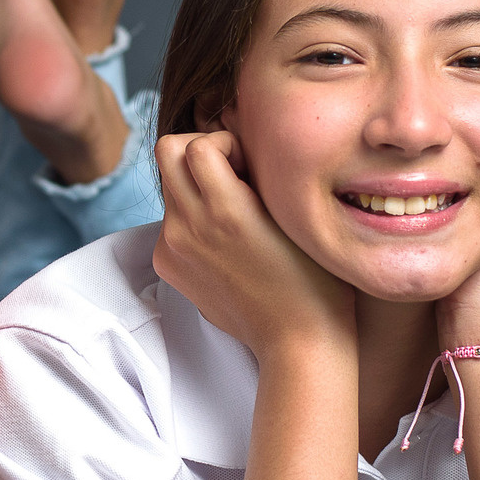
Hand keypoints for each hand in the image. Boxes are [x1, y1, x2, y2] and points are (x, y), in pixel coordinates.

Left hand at [149, 130, 354, 358]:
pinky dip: (191, 217)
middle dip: (197, 150)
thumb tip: (234, 140)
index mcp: (225, 210)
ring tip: (231, 209)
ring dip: (194, 184)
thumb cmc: (313, 275)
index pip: (196, 145)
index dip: (224, 142)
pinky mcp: (167, 266)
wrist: (297, 338)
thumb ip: (258, 174)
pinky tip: (224, 240)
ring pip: (168, 186)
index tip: (247, 163)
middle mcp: (190, 227)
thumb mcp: (294, 212)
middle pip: (166, 152)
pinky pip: (169, 220)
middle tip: (229, 170)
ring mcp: (173, 247)